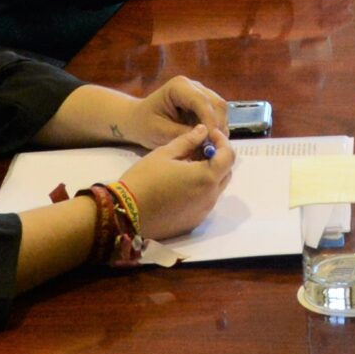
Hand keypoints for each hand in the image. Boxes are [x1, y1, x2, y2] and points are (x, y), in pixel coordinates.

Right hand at [118, 124, 235, 239]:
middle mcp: (210, 197)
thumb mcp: (164, 153)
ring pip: (216, 189)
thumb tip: (203, 130)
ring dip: (209, 175)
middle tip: (200, 149)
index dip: (223, 141)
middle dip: (218, 158)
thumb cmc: (144, 179)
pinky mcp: (193, 223)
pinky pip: (205, 202)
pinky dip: (200, 190)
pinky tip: (181, 185)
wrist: (125, 214)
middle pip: (226, 173)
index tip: (210, 134)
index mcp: (206, 177)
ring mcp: (203, 212)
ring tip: (188, 166)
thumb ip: (188, 140)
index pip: (229, 156)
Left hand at [122, 74, 227, 145]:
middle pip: (216, 103)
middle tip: (216, 147)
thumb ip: (183, 134)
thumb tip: (206, 139)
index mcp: (179, 87)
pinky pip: (217, 115)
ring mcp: (200, 93)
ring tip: (212, 147)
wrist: (139, 120)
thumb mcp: (160, 132)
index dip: (209, 120)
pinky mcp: (204, 103)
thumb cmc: (145, 125)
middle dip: (218, 126)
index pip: (201, 101)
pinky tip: (209, 143)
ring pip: (221, 109)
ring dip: (219, 128)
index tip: (211, 141)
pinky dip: (216, 129)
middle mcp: (193, 86)